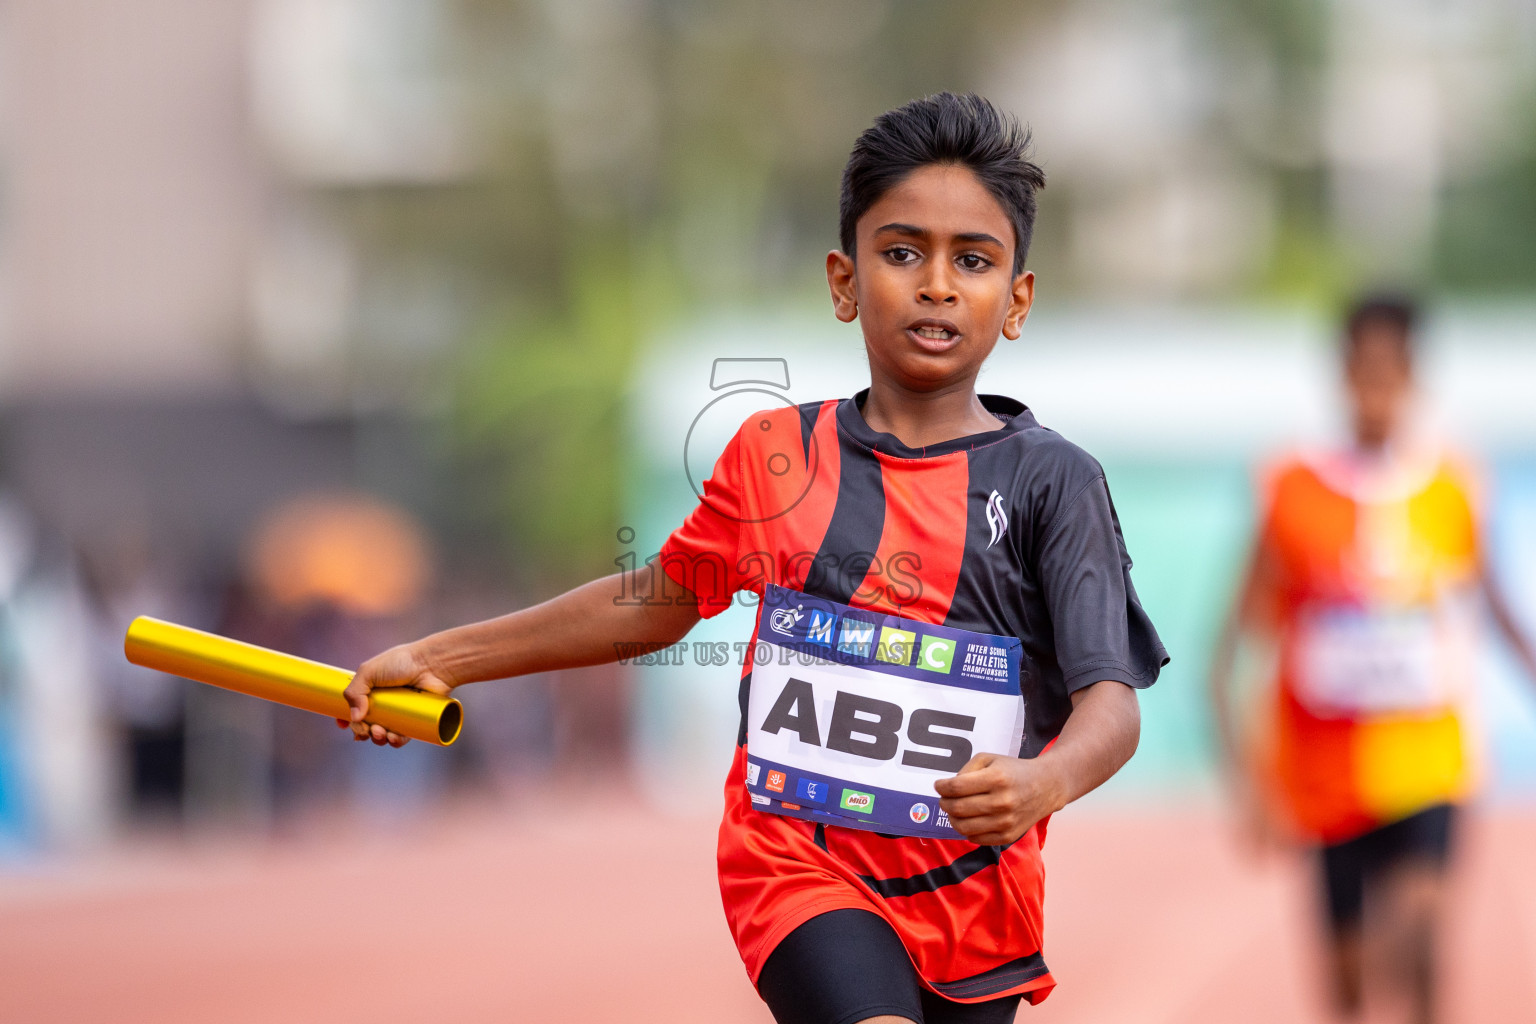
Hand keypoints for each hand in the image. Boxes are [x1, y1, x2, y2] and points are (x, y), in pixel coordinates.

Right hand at [336, 642, 453, 746]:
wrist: (432, 664)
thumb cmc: (401, 662)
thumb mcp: (369, 671)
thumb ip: (354, 692)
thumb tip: (354, 719)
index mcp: (370, 690)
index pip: (353, 708)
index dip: (346, 719)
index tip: (342, 724)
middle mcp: (384, 702)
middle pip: (366, 725)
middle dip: (362, 732)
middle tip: (365, 730)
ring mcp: (399, 712)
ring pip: (384, 734)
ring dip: (378, 738)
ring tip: (379, 732)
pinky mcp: (415, 720)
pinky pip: (403, 736)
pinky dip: (396, 741)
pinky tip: (393, 738)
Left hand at [934, 752, 1067, 845]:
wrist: (1045, 787)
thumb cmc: (1012, 771)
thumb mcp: (989, 759)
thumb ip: (966, 771)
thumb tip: (947, 789)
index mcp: (996, 779)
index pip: (956, 787)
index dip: (941, 787)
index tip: (939, 785)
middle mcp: (1002, 802)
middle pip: (957, 808)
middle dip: (944, 803)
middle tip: (944, 799)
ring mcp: (1006, 822)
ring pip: (963, 827)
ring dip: (951, 818)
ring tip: (954, 810)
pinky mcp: (1008, 836)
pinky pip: (975, 838)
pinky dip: (966, 830)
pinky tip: (969, 820)